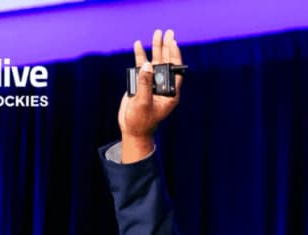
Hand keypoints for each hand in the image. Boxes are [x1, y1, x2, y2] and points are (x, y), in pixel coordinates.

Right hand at [117, 28, 183, 161]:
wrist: (131, 129)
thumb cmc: (141, 122)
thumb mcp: (143, 103)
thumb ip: (145, 85)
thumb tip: (147, 66)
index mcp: (170, 94)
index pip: (176, 71)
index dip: (175, 57)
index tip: (173, 43)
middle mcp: (163, 86)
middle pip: (167, 63)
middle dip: (167, 47)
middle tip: (168, 32)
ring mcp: (152, 84)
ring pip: (155, 62)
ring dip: (156, 48)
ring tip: (157, 33)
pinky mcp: (142, 84)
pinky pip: (142, 67)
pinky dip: (140, 56)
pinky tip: (138, 44)